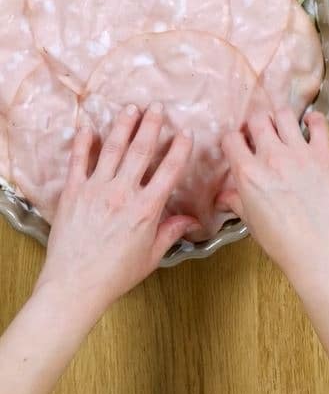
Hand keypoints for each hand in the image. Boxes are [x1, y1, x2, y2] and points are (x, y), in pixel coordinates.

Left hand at [36, 103, 198, 310]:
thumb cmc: (116, 274)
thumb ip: (171, 232)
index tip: (185, 133)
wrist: (75, 285)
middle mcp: (123, 193)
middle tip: (157, 107)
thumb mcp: (152, 255)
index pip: (169, 171)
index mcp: (147, 209)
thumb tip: (190, 221)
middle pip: (141, 151)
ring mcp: (96, 190)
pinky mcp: (73, 193)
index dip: (179, 149)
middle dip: (151, 126)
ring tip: (130, 108)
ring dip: (123, 126)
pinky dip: (83, 144)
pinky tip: (89, 129)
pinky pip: (78, 162)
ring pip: (113, 150)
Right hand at [220, 110, 328, 283]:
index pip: (231, 139)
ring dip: (280, 118)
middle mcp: (272, 157)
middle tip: (260, 133)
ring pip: (284, 114)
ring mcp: (299, 153)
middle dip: (255, 124)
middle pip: (257, 119)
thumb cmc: (283, 241)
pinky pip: (319, 123)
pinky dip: (313, 120)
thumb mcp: (251, 221)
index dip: (233, 140)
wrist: (318, 250)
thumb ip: (236, 201)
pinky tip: (310, 124)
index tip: (239, 144)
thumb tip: (225, 196)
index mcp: (249, 173)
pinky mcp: (324, 155)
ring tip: (283, 128)